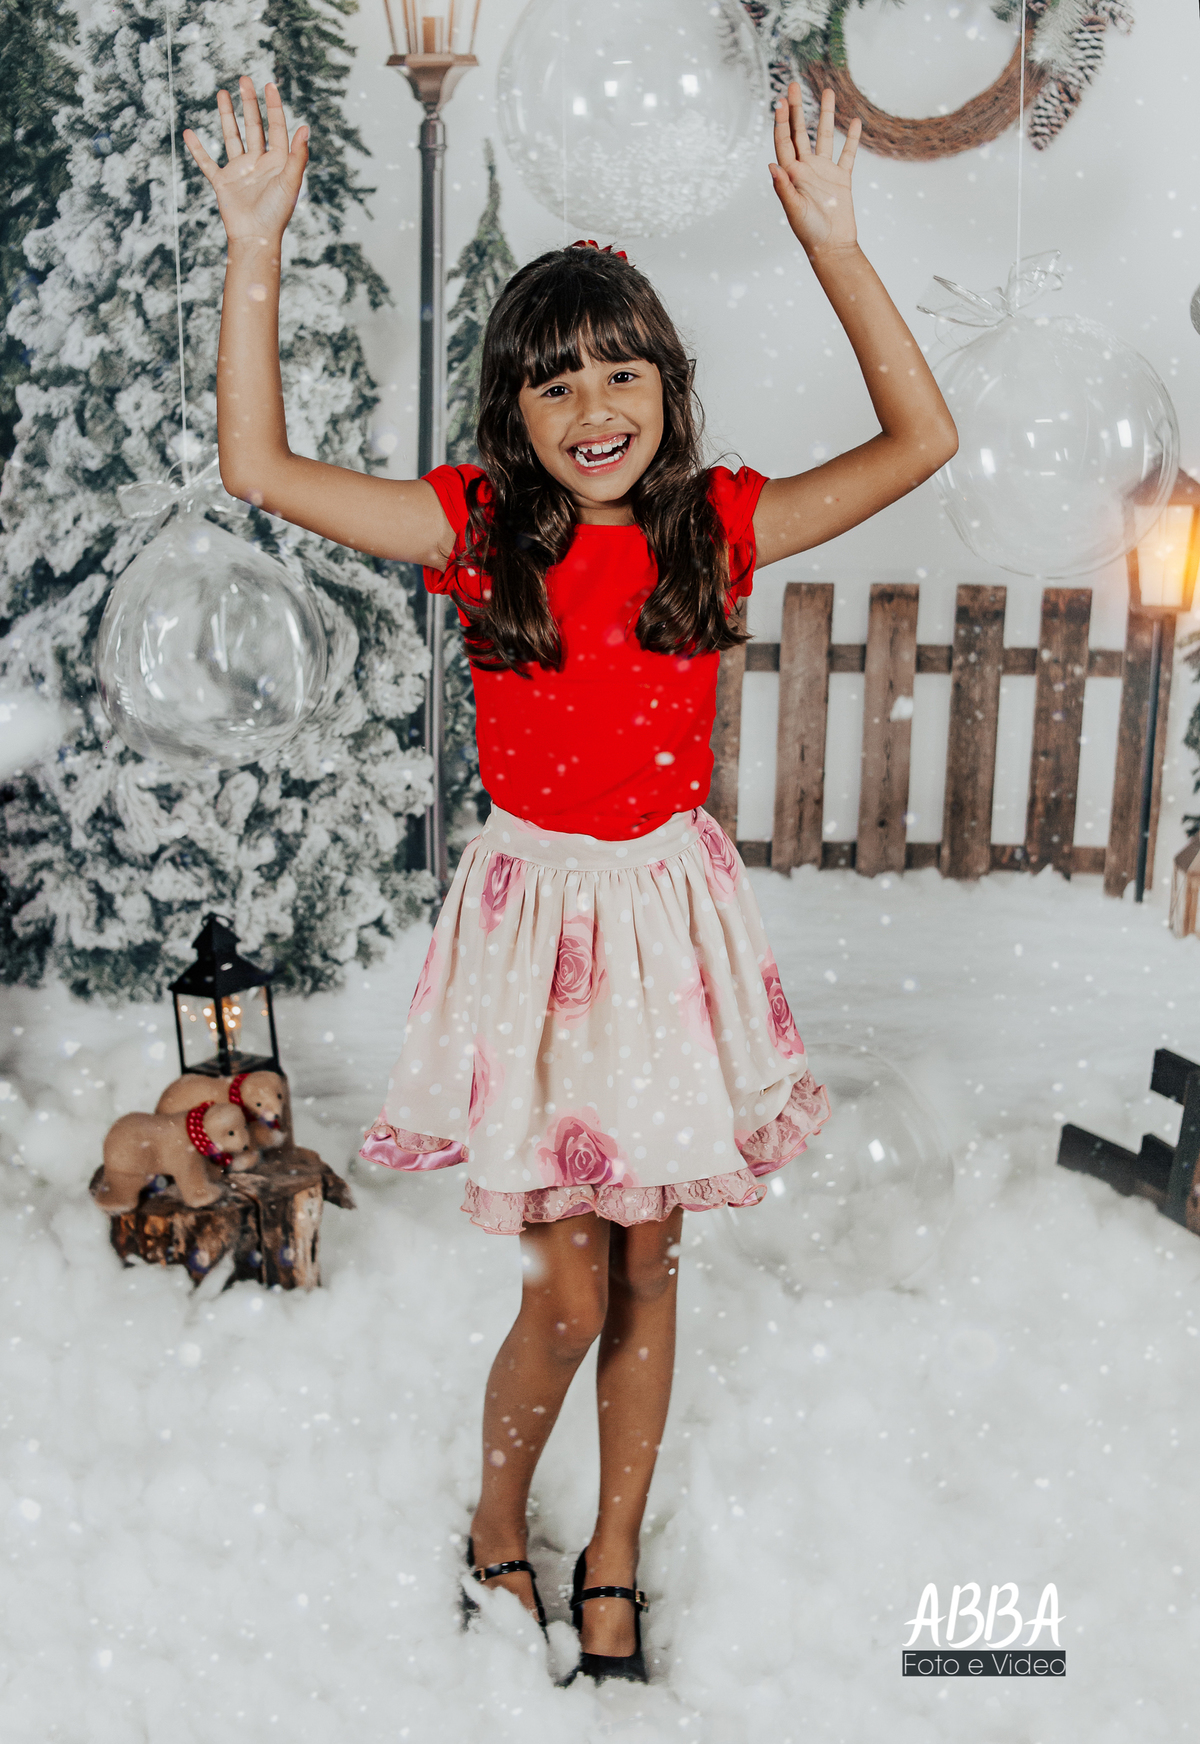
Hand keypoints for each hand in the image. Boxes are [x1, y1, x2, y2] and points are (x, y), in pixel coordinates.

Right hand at [182, 77, 307, 243]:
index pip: (276, 128)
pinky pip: (207, 162)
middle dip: (249, 104)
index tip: (269, 85)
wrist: (256, 238)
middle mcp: (259, 163)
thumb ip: (298, 156)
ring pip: (232, 137)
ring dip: (227, 116)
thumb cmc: (276, 213)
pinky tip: (189, 132)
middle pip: (254, 127)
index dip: (273, 106)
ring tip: (223, 93)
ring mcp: (240, 171)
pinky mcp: (223, 182)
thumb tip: (305, 127)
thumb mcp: (290, 182)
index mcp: (277, 162)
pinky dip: (197, 149)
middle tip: (244, 80)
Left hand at [769, 83, 860, 256]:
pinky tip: (855, 122)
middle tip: (794, 85)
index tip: (780, 102)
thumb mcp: (795, 211)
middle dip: (797, 109)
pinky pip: (847, 154)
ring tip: (828, 92)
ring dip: (825, 115)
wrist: (832, 247)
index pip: (785, 142)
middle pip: (800, 132)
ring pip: (824, 137)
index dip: (782, 122)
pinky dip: (851, 139)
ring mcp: (824, 172)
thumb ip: (784, 189)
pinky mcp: (841, 179)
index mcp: (792, 175)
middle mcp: (806, 169)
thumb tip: (772, 166)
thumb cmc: (810, 233)